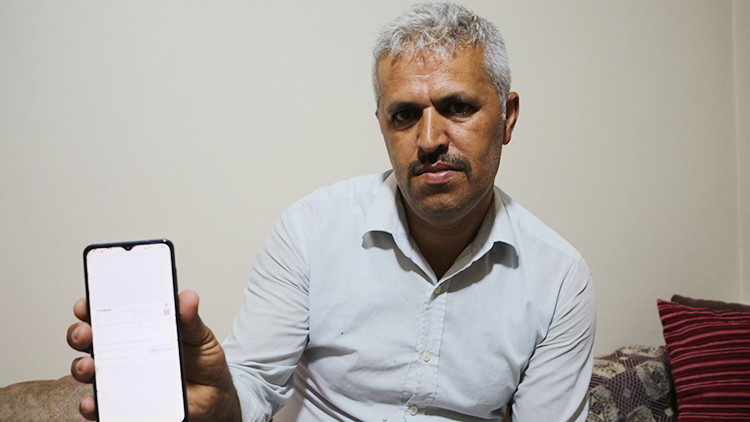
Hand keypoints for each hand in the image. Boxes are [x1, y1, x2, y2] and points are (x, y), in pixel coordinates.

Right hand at [67, 290, 240, 420]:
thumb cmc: (202, 360)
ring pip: (88, 370)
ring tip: (90, 367)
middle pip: (89, 339)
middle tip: (86, 333)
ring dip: (81, 367)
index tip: (85, 304)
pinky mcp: (124, 401)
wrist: (214, 395)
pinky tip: (95, 403)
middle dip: (80, 334)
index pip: (108, 311)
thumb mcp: (199, 335)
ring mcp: (121, 376)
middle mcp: (122, 350)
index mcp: (137, 327)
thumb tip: (188, 297)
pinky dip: (92, 404)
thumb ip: (191, 318)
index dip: (91, 306)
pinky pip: (101, 405)